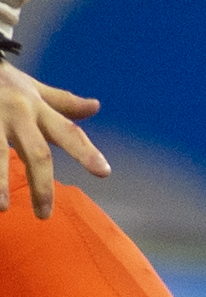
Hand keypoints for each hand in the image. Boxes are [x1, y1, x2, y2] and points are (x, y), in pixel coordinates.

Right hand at [0, 62, 108, 217]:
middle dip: (42, 185)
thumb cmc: (3, 82)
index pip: (68, 131)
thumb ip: (62, 102)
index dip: (86, 152)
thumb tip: (96, 107)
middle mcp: (17, 114)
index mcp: (36, 107)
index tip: (104, 172)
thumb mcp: (33, 88)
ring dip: (0, 182)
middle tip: (44, 214)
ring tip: (2, 208)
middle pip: (36, 153)